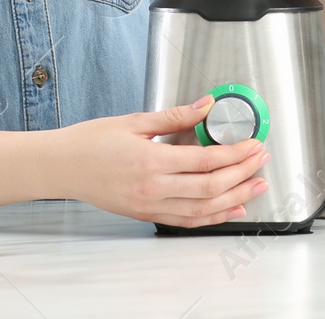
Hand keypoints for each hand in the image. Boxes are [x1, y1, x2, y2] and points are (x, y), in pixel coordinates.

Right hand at [61, 98, 270, 227]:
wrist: (63, 167)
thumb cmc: (91, 142)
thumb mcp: (134, 121)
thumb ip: (175, 116)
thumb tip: (206, 105)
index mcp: (151, 161)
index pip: (206, 161)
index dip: (235, 154)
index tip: (253, 144)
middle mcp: (153, 188)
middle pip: (210, 188)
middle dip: (243, 174)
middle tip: (262, 160)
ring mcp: (150, 205)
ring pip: (203, 210)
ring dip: (235, 199)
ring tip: (257, 186)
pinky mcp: (146, 214)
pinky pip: (187, 220)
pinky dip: (213, 217)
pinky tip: (231, 208)